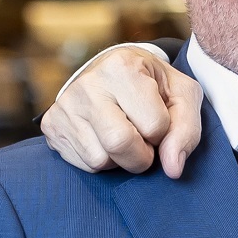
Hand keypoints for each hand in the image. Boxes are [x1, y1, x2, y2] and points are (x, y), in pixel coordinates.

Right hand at [40, 47, 201, 177]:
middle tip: (144, 140)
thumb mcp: (182, 96)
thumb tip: (173, 170)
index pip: (155, 127)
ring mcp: (65, 105)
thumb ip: (186, 131)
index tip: (158, 120)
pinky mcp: (52, 125)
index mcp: (122, 68)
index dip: (164, 133)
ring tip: (123, 134)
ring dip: (121, 159)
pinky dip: (102, 161)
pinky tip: (104, 138)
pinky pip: (84, 164)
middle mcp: (87, 84)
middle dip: (142, 156)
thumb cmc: (155, 85)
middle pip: (120, 144)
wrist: (116, 73)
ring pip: (100, 160)